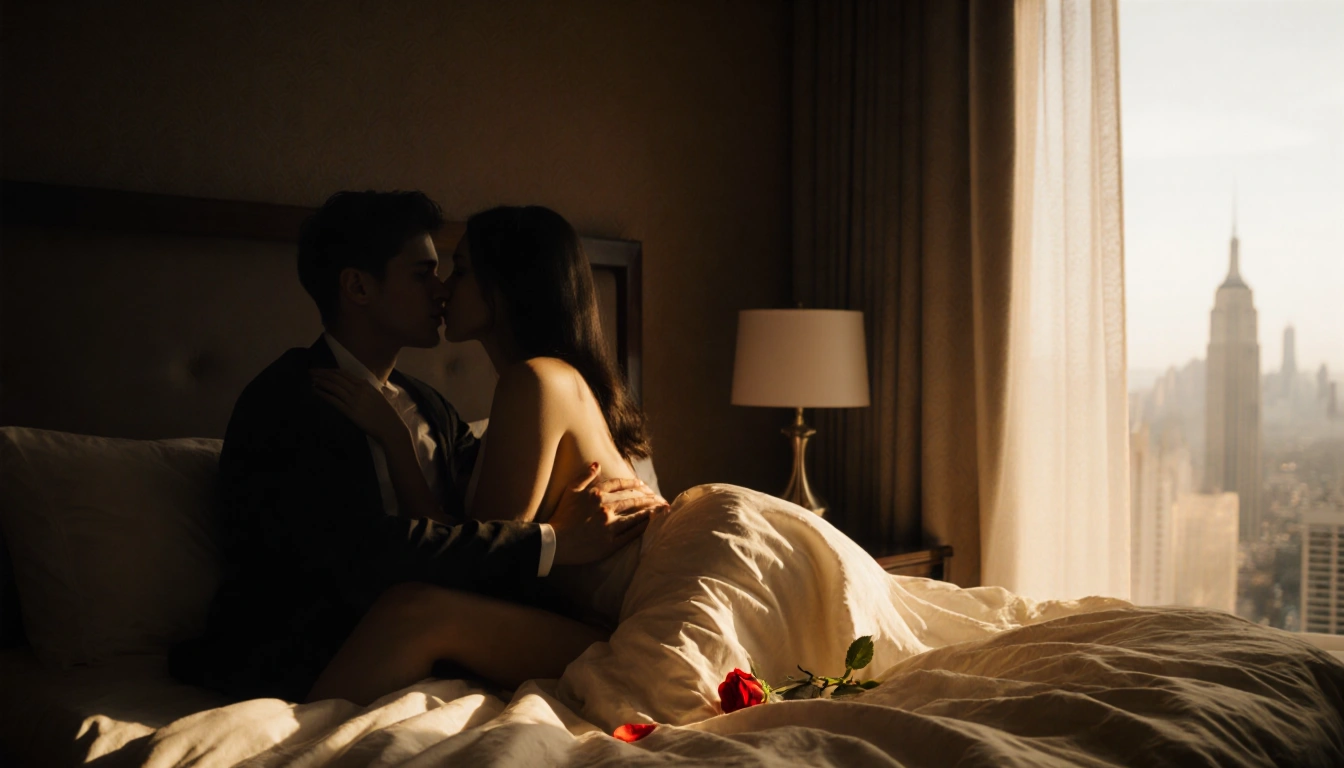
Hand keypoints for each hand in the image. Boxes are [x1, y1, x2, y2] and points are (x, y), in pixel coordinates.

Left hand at [311, 369, 408, 445]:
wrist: (390, 427)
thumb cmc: (385, 413)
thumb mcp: (377, 395)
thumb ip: (367, 388)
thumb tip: (359, 382)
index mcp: (365, 384)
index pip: (344, 374)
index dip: (330, 370)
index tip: (321, 370)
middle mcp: (358, 389)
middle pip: (336, 377)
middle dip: (322, 373)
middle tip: (311, 371)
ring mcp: (353, 400)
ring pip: (333, 386)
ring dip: (321, 382)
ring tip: (312, 380)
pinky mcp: (349, 411)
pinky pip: (333, 400)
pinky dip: (323, 394)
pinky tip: (316, 391)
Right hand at [549, 462, 669, 565]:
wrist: (555, 541)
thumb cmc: (560, 515)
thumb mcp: (570, 490)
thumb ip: (585, 476)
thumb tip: (597, 464)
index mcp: (596, 495)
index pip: (619, 485)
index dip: (632, 482)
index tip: (642, 483)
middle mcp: (605, 508)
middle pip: (632, 499)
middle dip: (648, 497)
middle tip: (658, 496)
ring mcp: (609, 526)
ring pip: (635, 516)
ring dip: (650, 511)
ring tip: (661, 508)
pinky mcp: (610, 543)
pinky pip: (631, 534)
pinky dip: (642, 528)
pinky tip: (651, 524)